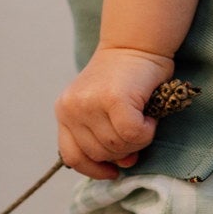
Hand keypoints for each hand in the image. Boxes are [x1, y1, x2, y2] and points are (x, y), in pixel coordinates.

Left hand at [55, 44, 173, 180]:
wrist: (135, 43)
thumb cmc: (122, 79)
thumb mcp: (100, 109)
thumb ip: (104, 138)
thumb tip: (121, 165)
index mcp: (64, 111)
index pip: (72, 156)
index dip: (94, 169)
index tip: (112, 170)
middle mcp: (71, 108)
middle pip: (100, 154)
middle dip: (123, 150)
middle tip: (136, 128)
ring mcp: (89, 103)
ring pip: (118, 146)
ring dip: (138, 140)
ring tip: (141, 117)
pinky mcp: (113, 99)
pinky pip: (134, 134)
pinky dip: (147, 130)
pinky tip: (148, 115)